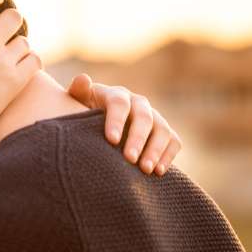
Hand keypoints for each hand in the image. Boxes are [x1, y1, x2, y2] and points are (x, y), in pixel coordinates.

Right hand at [0, 0, 41, 140]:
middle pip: (14, 15)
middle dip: (8, 22)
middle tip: (0, 34)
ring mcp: (3, 64)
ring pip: (24, 39)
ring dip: (16, 46)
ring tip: (3, 59)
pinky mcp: (16, 82)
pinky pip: (35, 59)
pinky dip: (28, 62)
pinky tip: (16, 69)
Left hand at [66, 73, 182, 175]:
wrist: (99, 126)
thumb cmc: (84, 115)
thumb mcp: (79, 102)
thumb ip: (78, 92)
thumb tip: (83, 79)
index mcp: (117, 95)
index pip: (119, 104)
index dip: (116, 120)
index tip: (111, 140)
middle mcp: (139, 104)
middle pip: (144, 118)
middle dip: (138, 139)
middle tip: (129, 159)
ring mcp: (155, 118)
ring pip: (162, 130)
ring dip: (155, 150)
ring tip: (145, 169)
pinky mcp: (165, 133)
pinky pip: (173, 142)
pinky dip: (168, 156)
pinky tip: (158, 172)